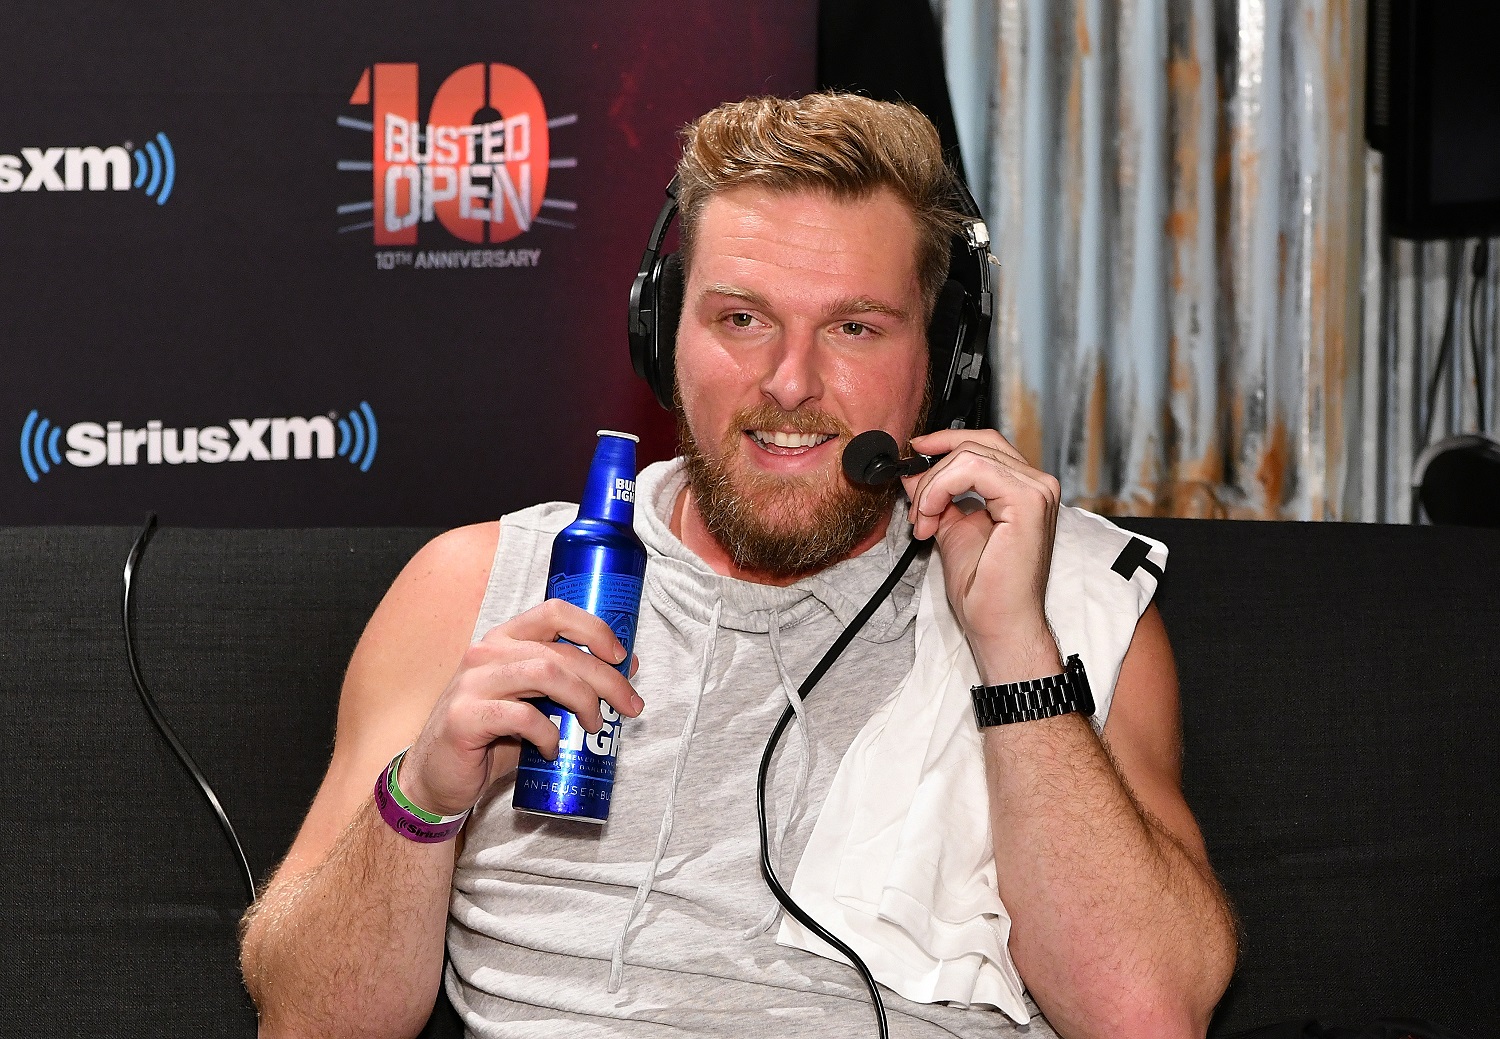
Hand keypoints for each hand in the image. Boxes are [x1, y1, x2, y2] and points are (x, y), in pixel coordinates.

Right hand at [397, 599, 643, 816]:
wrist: (436, 777)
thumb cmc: (490, 739)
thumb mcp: (534, 703)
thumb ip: (570, 684)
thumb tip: (628, 666)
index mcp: (504, 640)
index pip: (554, 612)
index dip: (594, 628)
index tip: (621, 657)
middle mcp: (486, 653)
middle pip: (560, 652)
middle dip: (605, 678)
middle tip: (629, 706)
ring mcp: (473, 683)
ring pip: (546, 674)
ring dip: (583, 701)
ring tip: (593, 727)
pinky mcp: (466, 717)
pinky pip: (523, 716)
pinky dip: (549, 734)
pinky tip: (552, 750)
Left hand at [902, 429, 1062, 684]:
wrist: (999, 624)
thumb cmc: (984, 588)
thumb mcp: (951, 527)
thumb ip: (936, 496)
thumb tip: (912, 471)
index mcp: (1023, 488)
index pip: (982, 443)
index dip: (943, 443)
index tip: (913, 456)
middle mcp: (1036, 483)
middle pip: (974, 443)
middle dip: (932, 469)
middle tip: (915, 506)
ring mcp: (1036, 490)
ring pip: (967, 454)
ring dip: (932, 486)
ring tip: (923, 521)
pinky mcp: (1027, 501)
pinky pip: (970, 469)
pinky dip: (940, 489)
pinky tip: (931, 519)